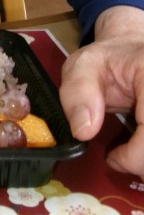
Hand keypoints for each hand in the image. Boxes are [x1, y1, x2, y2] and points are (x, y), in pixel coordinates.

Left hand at [59, 5, 143, 177]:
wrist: (132, 52)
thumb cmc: (108, 59)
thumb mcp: (82, 66)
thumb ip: (78, 93)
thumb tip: (84, 131)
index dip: (136, 155)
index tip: (114, 158)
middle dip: (143, 162)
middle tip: (122, 160)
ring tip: (131, 156)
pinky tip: (141, 151)